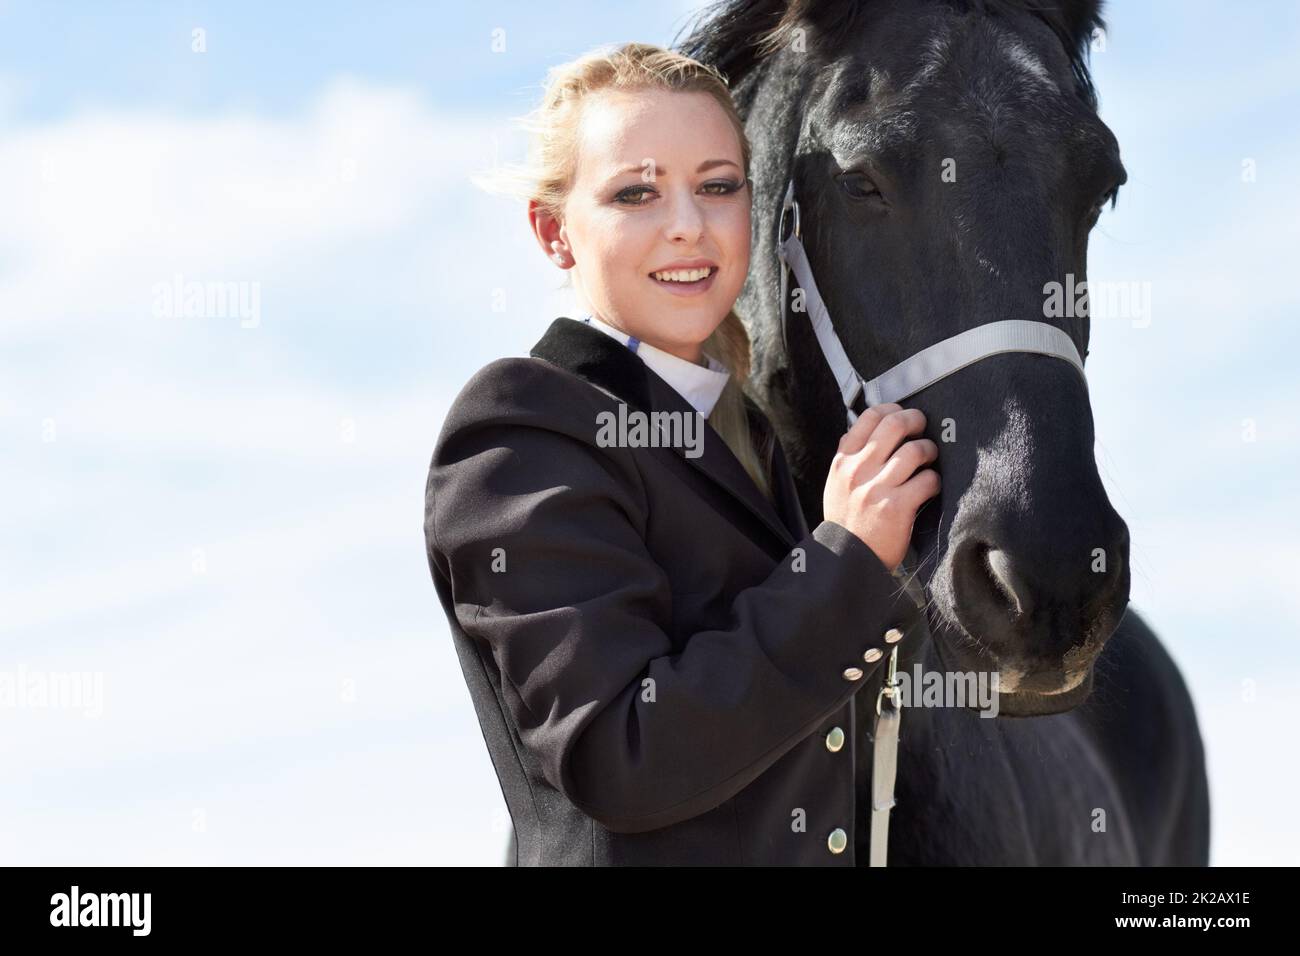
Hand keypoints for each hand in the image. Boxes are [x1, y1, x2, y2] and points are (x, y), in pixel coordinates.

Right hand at [822, 403, 940, 571]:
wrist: (847, 558)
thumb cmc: (846, 520)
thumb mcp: (835, 483)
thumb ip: (849, 456)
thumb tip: (863, 428)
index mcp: (843, 461)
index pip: (869, 417)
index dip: (892, 409)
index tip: (902, 413)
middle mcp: (858, 470)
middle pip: (895, 425)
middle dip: (916, 421)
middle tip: (923, 428)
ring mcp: (877, 488)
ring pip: (915, 450)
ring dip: (929, 450)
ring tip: (929, 459)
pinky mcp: (897, 507)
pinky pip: (927, 480)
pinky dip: (934, 481)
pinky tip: (930, 486)